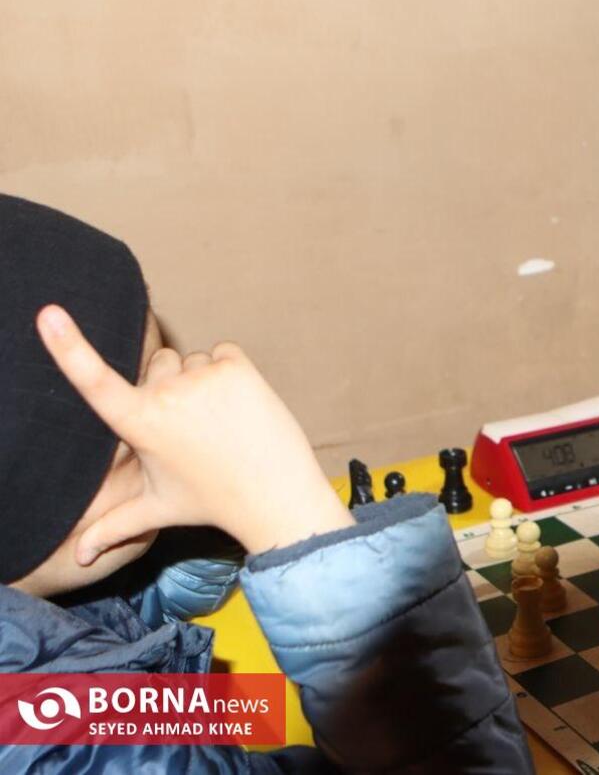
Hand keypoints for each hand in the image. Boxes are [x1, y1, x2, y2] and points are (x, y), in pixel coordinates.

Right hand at [36, 305, 354, 561]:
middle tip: (192, 426)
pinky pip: (222, 352)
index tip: (48, 313)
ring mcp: (204, 377)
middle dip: (167, 386)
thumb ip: (111, 527)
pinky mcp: (237, 366)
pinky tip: (238, 405)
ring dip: (201, 381)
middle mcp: (167, 395)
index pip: (95, 382)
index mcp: (139, 424)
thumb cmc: (212, 500)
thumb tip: (77, 558)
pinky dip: (228, 370)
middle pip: (155, 365)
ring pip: (191, 361)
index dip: (67, 346)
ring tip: (219, 422)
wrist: (276, 494)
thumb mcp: (156, 509)